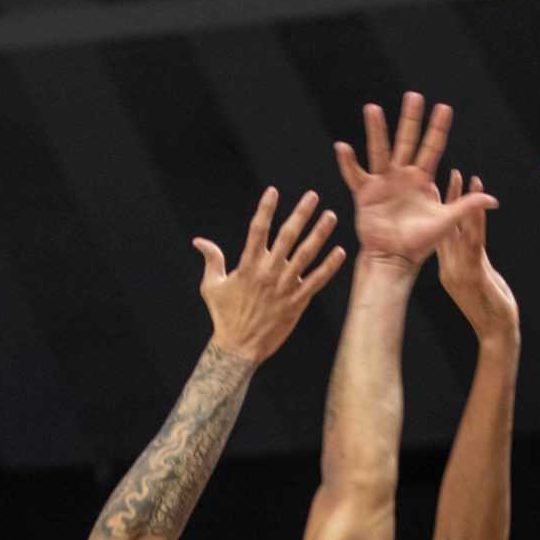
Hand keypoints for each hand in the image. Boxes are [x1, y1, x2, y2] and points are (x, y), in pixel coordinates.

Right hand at [194, 189, 344, 364]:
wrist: (238, 348)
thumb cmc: (224, 316)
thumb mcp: (211, 286)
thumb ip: (211, 259)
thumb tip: (199, 241)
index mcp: (248, 265)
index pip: (257, 229)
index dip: (266, 208)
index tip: (273, 191)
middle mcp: (268, 272)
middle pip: (287, 236)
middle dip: (301, 214)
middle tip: (313, 196)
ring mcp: (285, 287)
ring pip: (306, 255)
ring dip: (319, 234)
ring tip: (330, 216)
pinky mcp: (297, 302)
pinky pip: (317, 281)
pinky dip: (329, 267)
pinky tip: (340, 252)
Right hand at [335, 93, 495, 269]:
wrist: (395, 258)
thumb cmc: (420, 242)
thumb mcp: (446, 221)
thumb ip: (467, 206)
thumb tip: (494, 200)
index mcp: (422, 179)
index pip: (433, 148)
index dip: (438, 129)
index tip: (444, 108)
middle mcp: (402, 175)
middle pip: (407, 141)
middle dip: (411, 119)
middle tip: (414, 95)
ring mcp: (382, 182)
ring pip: (379, 150)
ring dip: (376, 130)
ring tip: (373, 108)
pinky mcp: (365, 193)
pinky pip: (355, 175)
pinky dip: (348, 163)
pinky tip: (342, 147)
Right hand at [438, 170, 515, 333]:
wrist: (495, 331)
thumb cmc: (489, 309)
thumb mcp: (477, 280)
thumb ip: (471, 262)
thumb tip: (471, 247)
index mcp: (447, 270)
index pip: (441, 235)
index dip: (439, 211)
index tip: (438, 189)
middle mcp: (449, 267)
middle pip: (446, 226)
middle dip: (447, 198)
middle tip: (449, 173)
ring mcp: (459, 269)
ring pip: (458, 228)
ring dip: (460, 200)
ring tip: (462, 176)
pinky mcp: (474, 270)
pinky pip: (474, 237)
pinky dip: (476, 215)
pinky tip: (477, 198)